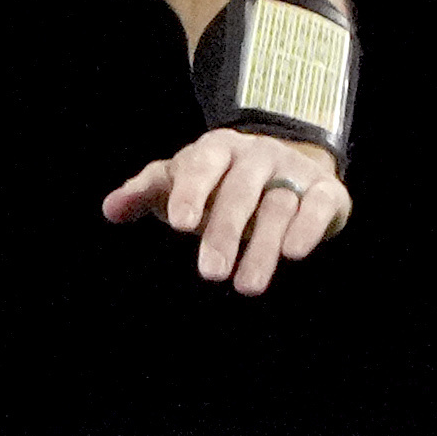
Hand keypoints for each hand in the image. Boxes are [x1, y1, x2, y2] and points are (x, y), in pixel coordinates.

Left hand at [100, 126, 347, 296]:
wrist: (282, 169)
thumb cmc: (215, 183)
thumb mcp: (178, 182)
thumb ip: (145, 193)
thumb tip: (110, 210)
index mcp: (217, 148)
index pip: (201, 165)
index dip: (191, 192)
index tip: (179, 225)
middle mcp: (257, 155)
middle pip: (240, 191)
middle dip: (224, 233)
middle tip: (209, 274)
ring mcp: (294, 171)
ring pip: (278, 206)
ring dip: (262, 247)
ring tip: (245, 287)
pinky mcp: (326, 191)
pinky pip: (319, 206)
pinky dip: (308, 227)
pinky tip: (293, 254)